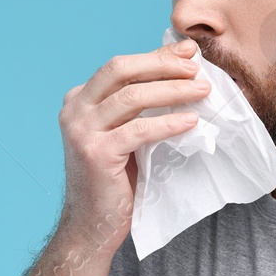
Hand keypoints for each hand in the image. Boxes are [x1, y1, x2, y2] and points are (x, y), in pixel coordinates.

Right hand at [57, 37, 210, 251]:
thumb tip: (178, 66)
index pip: (120, 67)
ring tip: (202, 91)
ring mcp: (81, 131)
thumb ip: (138, 102)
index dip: (156, 56)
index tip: (188, 52)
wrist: (92, 223)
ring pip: (132, 97)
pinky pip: (140, 130)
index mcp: (79, 99)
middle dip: (162, 65)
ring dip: (172, 91)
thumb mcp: (124, 131)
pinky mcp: (96, 153)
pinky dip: (168, 123)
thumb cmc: (114, 178)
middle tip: (196, 69)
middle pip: (121, 70)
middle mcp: (74, 110)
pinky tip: (191, 121)